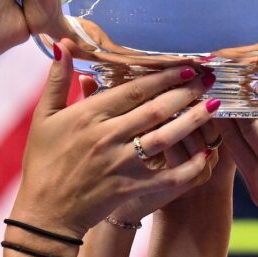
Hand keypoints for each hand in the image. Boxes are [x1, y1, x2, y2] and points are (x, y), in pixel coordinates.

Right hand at [14, 40, 219, 236]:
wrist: (45, 213)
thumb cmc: (43, 162)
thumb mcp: (44, 117)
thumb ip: (58, 79)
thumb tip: (64, 44)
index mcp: (88, 116)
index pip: (133, 90)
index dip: (163, 77)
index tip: (186, 66)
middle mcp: (107, 138)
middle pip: (155, 110)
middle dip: (185, 92)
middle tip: (208, 79)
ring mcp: (121, 164)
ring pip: (165, 138)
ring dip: (192, 120)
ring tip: (213, 106)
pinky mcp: (130, 188)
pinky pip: (168, 177)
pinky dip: (190, 166)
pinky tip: (208, 154)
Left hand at [219, 93, 257, 251]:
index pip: (252, 126)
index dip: (245, 101)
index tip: (242, 79)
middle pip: (233, 137)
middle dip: (228, 108)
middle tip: (224, 83)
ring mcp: (255, 190)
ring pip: (233, 149)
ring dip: (229, 124)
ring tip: (230, 97)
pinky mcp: (256, 194)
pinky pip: (242, 161)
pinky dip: (239, 141)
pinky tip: (242, 123)